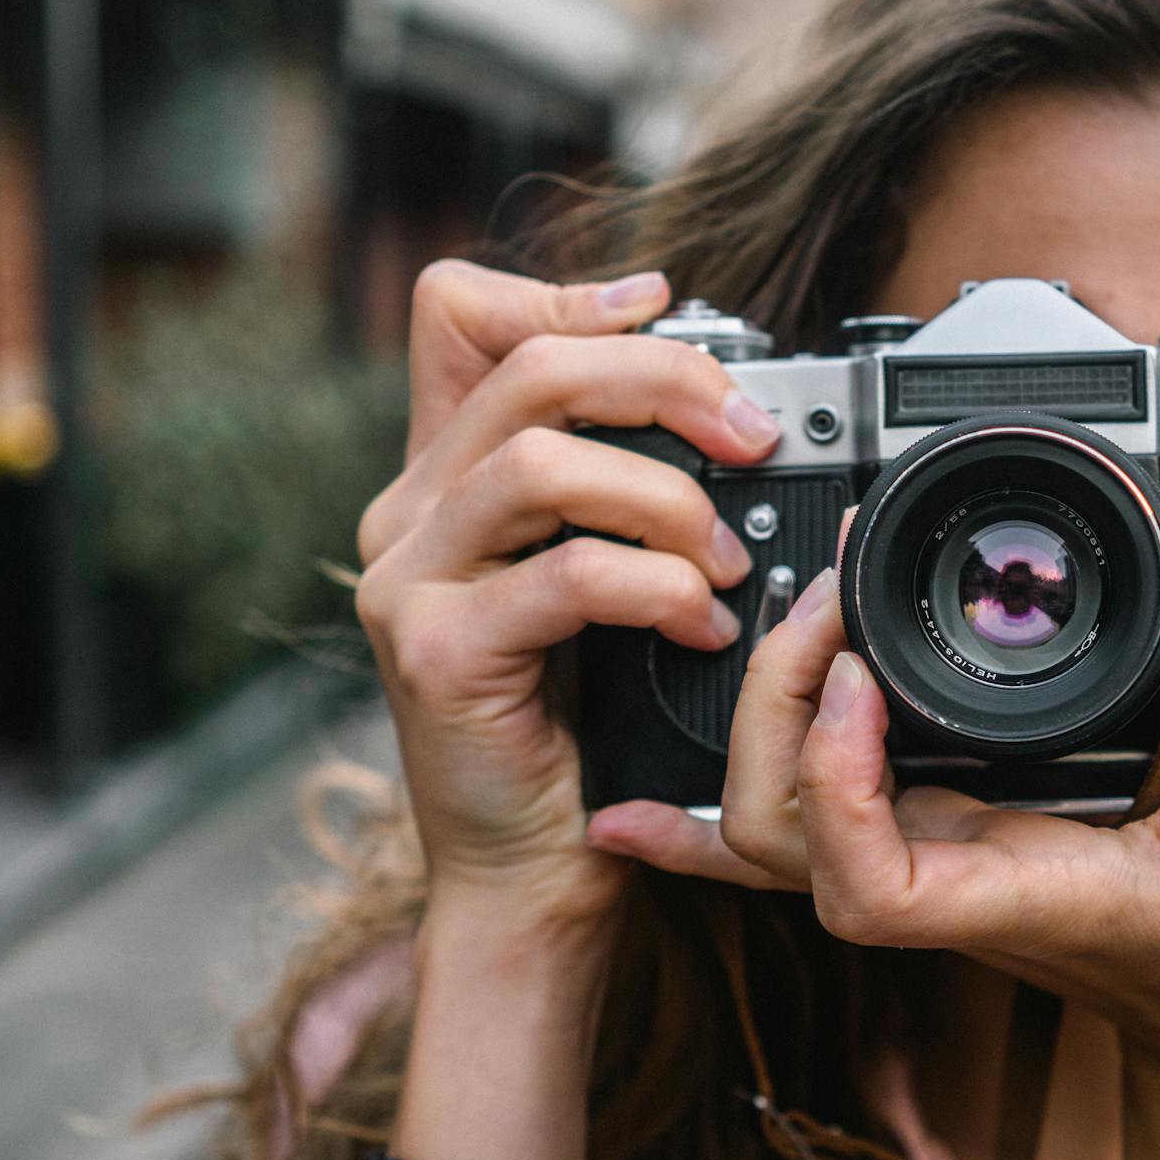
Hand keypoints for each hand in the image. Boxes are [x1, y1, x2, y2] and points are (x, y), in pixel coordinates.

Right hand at [352, 259, 782, 942]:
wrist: (533, 868)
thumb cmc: (584, 726)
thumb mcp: (603, 580)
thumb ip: (624, 487)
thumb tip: (724, 400)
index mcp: (442, 476)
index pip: (459, 314)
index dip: (564, 292)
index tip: (667, 308)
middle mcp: (407, 514)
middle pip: (529, 369)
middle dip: (665, 381)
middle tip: (753, 435)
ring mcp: (408, 582)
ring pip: (542, 462)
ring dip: (667, 498)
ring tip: (727, 560)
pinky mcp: (438, 653)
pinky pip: (567, 576)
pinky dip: (657, 589)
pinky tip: (701, 625)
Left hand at [588, 535, 1159, 1085]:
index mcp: (1021, 889)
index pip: (867, 881)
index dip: (834, 780)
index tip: (863, 676)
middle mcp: (948, 884)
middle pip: (777, 836)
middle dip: (774, 708)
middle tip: (837, 593)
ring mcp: (928, 866)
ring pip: (766, 829)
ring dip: (756, 716)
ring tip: (807, 606)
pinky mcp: (933, 841)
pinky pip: (801, 826)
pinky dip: (713, 808)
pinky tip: (644, 796)